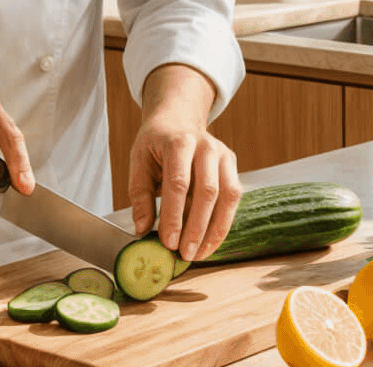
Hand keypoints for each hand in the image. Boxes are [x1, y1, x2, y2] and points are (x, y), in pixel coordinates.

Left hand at [128, 64, 241, 260]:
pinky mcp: (232, 166)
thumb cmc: (156, 143)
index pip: (178, 183)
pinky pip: (234, 198)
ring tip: (199, 254)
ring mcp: (223, 155)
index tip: (168, 242)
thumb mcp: (138, 161)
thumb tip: (142, 229)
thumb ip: (140, 195)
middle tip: (185, 254)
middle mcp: (206, 146)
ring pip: (227, 196)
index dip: (174, 216)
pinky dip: (223, 224)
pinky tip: (210, 242)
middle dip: (196, 227)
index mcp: (178, 141)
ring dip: (215, 230)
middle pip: (207, 191)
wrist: (178, 119)